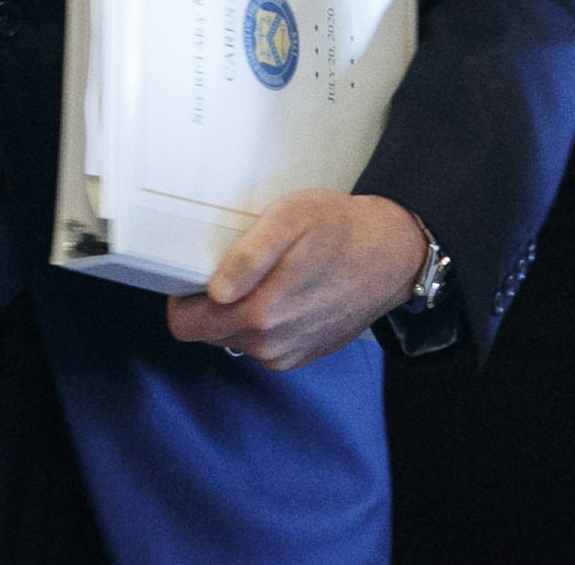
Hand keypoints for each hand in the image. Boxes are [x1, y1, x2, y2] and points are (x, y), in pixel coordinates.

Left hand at [165, 190, 423, 369]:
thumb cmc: (340, 230)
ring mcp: (287, 354)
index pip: (185, 325)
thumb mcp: (289, 220)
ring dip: (239, 309)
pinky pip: (262, 341)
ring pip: (234, 337)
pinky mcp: (302, 354)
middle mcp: (271, 346)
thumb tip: (214, 289)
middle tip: (236, 264)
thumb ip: (248, 256)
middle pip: (208, 331)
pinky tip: (285, 289)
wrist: (393, 255)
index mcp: (261, 315)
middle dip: (211, 301)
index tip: (195, 269)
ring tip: (267, 274)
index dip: (181, 295)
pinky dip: (264, 319)